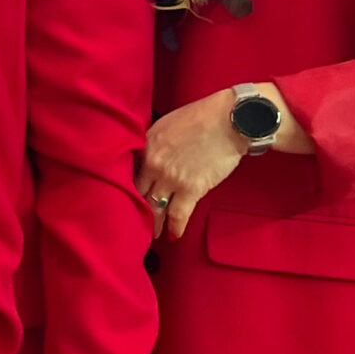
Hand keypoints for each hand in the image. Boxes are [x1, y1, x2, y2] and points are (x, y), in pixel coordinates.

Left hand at [138, 89, 247, 239]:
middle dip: (134, 209)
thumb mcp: (165, 126)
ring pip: (154, 207)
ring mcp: (171, 179)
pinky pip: (178, 214)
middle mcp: (153, 165)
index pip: (129, 173)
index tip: (125, 198)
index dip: (126, 188)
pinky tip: (173, 235)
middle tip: (133, 221)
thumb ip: (152, 144)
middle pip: (137, 193)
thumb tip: (147, 158)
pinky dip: (175, 227)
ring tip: (152, 234)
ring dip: (153, 224)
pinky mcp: (192, 189)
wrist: (229, 120)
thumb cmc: (200, 117)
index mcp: (145, 147)